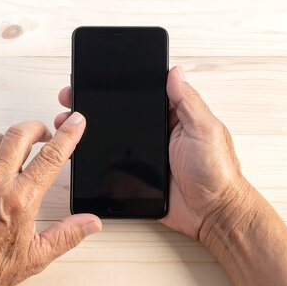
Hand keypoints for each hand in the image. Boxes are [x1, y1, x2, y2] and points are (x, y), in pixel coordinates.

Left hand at [0, 113, 101, 285]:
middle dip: (37, 127)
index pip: (51, 157)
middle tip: (45, 135)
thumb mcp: (36, 257)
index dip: (68, 135)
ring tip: (19, 153)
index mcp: (20, 200)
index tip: (76, 122)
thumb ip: (67, 235)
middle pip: (20, 134)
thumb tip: (91, 222)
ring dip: (12, 141)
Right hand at [55, 66, 243, 239]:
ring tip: (69, 124)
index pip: (143, 94)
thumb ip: (187, 101)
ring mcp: (146, 155)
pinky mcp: (139, 176)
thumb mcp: (204, 129)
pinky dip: (99, 159)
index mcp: (174, 117)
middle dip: (98, 107)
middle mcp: (158, 133)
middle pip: (122, 115)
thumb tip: (174, 72)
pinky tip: (81, 151)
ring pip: (115, 139)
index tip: (98, 79)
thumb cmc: (216, 171)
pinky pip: (114, 164)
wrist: (212, 213)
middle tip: (74, 100)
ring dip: (93, 132)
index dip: (121, 87)